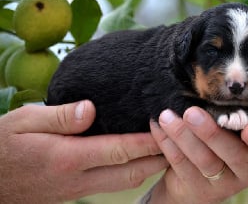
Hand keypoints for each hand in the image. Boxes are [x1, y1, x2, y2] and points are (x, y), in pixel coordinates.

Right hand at [0, 100, 167, 202]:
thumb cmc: (2, 147)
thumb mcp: (23, 122)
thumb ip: (60, 116)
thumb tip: (91, 109)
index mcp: (68, 157)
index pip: (120, 150)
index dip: (147, 141)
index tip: (166, 128)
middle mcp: (79, 178)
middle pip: (130, 172)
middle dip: (157, 159)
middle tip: (175, 141)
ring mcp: (78, 190)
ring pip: (124, 182)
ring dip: (147, 168)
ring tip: (163, 150)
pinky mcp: (74, 194)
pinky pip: (111, 184)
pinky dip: (129, 172)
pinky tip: (134, 159)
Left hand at [147, 76, 247, 203]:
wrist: (199, 179)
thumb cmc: (225, 142)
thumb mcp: (240, 125)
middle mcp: (247, 171)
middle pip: (231, 153)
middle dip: (210, 132)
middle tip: (191, 111)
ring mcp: (222, 185)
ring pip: (203, 160)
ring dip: (183, 136)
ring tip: (166, 116)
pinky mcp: (198, 190)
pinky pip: (181, 166)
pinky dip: (168, 144)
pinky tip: (158, 127)